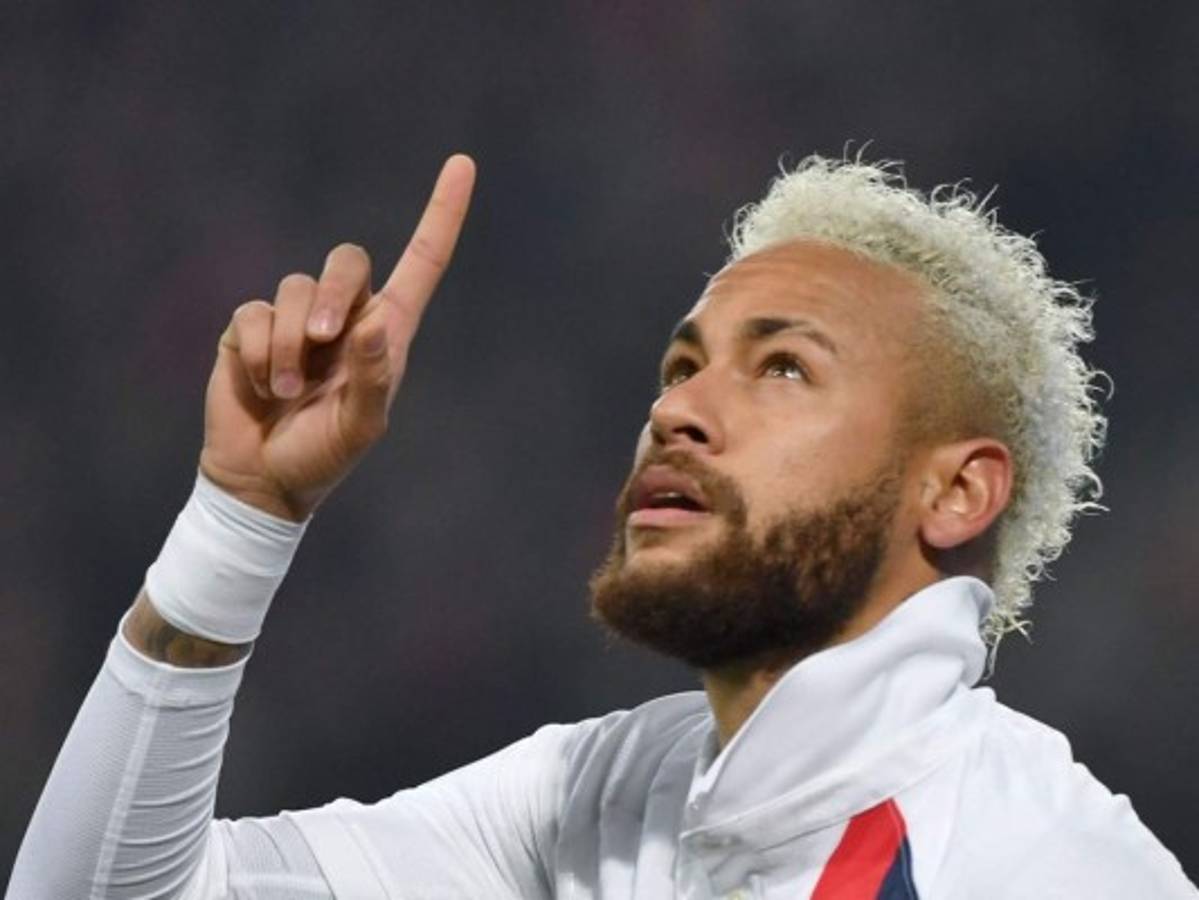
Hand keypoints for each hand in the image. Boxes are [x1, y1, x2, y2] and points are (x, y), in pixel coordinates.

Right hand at [198, 155, 476, 519]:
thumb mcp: (361, 426)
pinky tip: (260, 387)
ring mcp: (296, 319)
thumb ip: (373, 378)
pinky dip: (257, 353)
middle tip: (323, 341)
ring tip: (286, 392)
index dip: (442, 215)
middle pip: (348, 260)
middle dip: (333, 295)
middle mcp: (346, 316)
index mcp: (387, 332)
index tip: (463, 163)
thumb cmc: (325, 454)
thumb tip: (372, 325)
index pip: (422, 263)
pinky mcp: (249, 328)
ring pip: (296, 289)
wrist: (264, 478)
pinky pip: (253, 313)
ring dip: (289, 346)